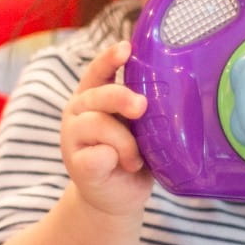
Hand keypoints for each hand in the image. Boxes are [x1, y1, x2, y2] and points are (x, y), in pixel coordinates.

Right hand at [60, 41, 153, 216]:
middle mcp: (79, 110)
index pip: (99, 70)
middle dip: (122, 98)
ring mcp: (73, 137)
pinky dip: (112, 159)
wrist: (117, 197)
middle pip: (99, 95)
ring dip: (125, 142)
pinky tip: (120, 165)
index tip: (126, 47)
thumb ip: (143, 110)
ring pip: (98, 124)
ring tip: (135, 158)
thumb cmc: (132, 155)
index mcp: (95, 95)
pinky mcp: (77, 165)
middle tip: (142, 106)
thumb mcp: (140, 127)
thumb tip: (170, 95)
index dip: (110, 57)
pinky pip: (95, 155)